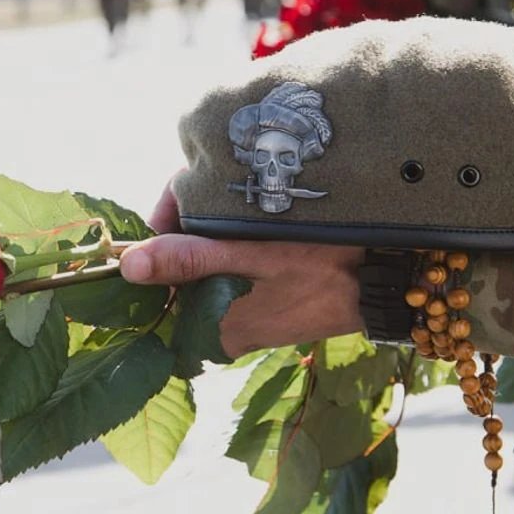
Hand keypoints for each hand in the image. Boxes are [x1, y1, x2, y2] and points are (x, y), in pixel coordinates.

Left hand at [123, 180, 364, 357]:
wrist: (388, 279)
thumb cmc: (324, 265)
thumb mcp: (254, 255)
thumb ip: (191, 260)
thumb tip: (126, 266)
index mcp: (209, 330)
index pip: (156, 281)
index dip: (159, 233)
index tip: (179, 194)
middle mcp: (220, 332)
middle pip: (179, 270)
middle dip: (186, 226)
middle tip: (210, 181)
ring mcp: (241, 320)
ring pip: (204, 267)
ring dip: (210, 230)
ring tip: (234, 190)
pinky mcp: (261, 309)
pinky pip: (230, 273)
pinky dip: (233, 244)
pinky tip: (250, 214)